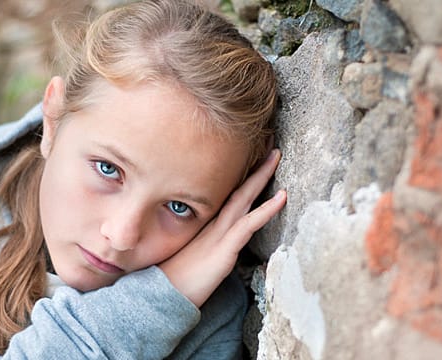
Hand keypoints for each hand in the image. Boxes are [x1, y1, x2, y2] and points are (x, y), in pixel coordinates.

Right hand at [159, 149, 286, 306]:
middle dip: (253, 167)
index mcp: (205, 226)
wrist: (159, 298)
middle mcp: (212, 225)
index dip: (241, 176)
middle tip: (268, 144)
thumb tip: (213, 243)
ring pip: (243, 199)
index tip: (253, 158)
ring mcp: (218, 235)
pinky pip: (249, 224)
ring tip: (276, 155)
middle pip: (237, 189)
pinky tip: (282, 197)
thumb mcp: (190, 258)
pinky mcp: (224, 250)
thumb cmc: (173, 281)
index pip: (226, 195)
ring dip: (261, 177)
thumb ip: (202, 246)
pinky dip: (266, 209)